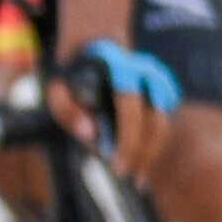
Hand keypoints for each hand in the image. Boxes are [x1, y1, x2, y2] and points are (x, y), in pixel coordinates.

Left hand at [61, 42, 180, 179]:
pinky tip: (140, 161)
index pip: (130, 109)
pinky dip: (153, 144)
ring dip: (151, 153)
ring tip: (137, 177)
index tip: (117, 167)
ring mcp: (160, 80)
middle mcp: (147, 72)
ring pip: (163, 125)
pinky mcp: (165, 90)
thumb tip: (90, 136)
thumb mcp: (55, 83)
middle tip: (130, 180)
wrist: (94, 41)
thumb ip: (65, 108)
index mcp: (119, 67)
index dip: (127, 141)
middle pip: (155, 123)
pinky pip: (163, 123)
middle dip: (143, 155)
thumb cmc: (71, 69)